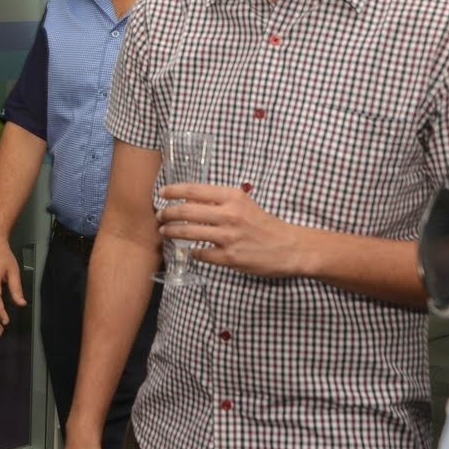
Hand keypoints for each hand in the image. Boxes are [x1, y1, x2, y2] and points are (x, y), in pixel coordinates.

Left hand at [156, 184, 317, 276]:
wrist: (289, 247)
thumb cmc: (265, 224)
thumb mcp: (244, 204)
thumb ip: (220, 202)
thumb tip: (191, 200)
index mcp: (233, 197)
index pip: (194, 190)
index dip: (173, 191)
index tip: (162, 193)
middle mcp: (229, 215)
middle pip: (186, 211)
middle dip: (167, 213)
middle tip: (159, 216)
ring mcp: (228, 237)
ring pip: (188, 232)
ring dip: (171, 232)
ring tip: (164, 231)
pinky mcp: (229, 257)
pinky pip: (200, 253)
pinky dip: (190, 251)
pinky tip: (187, 250)